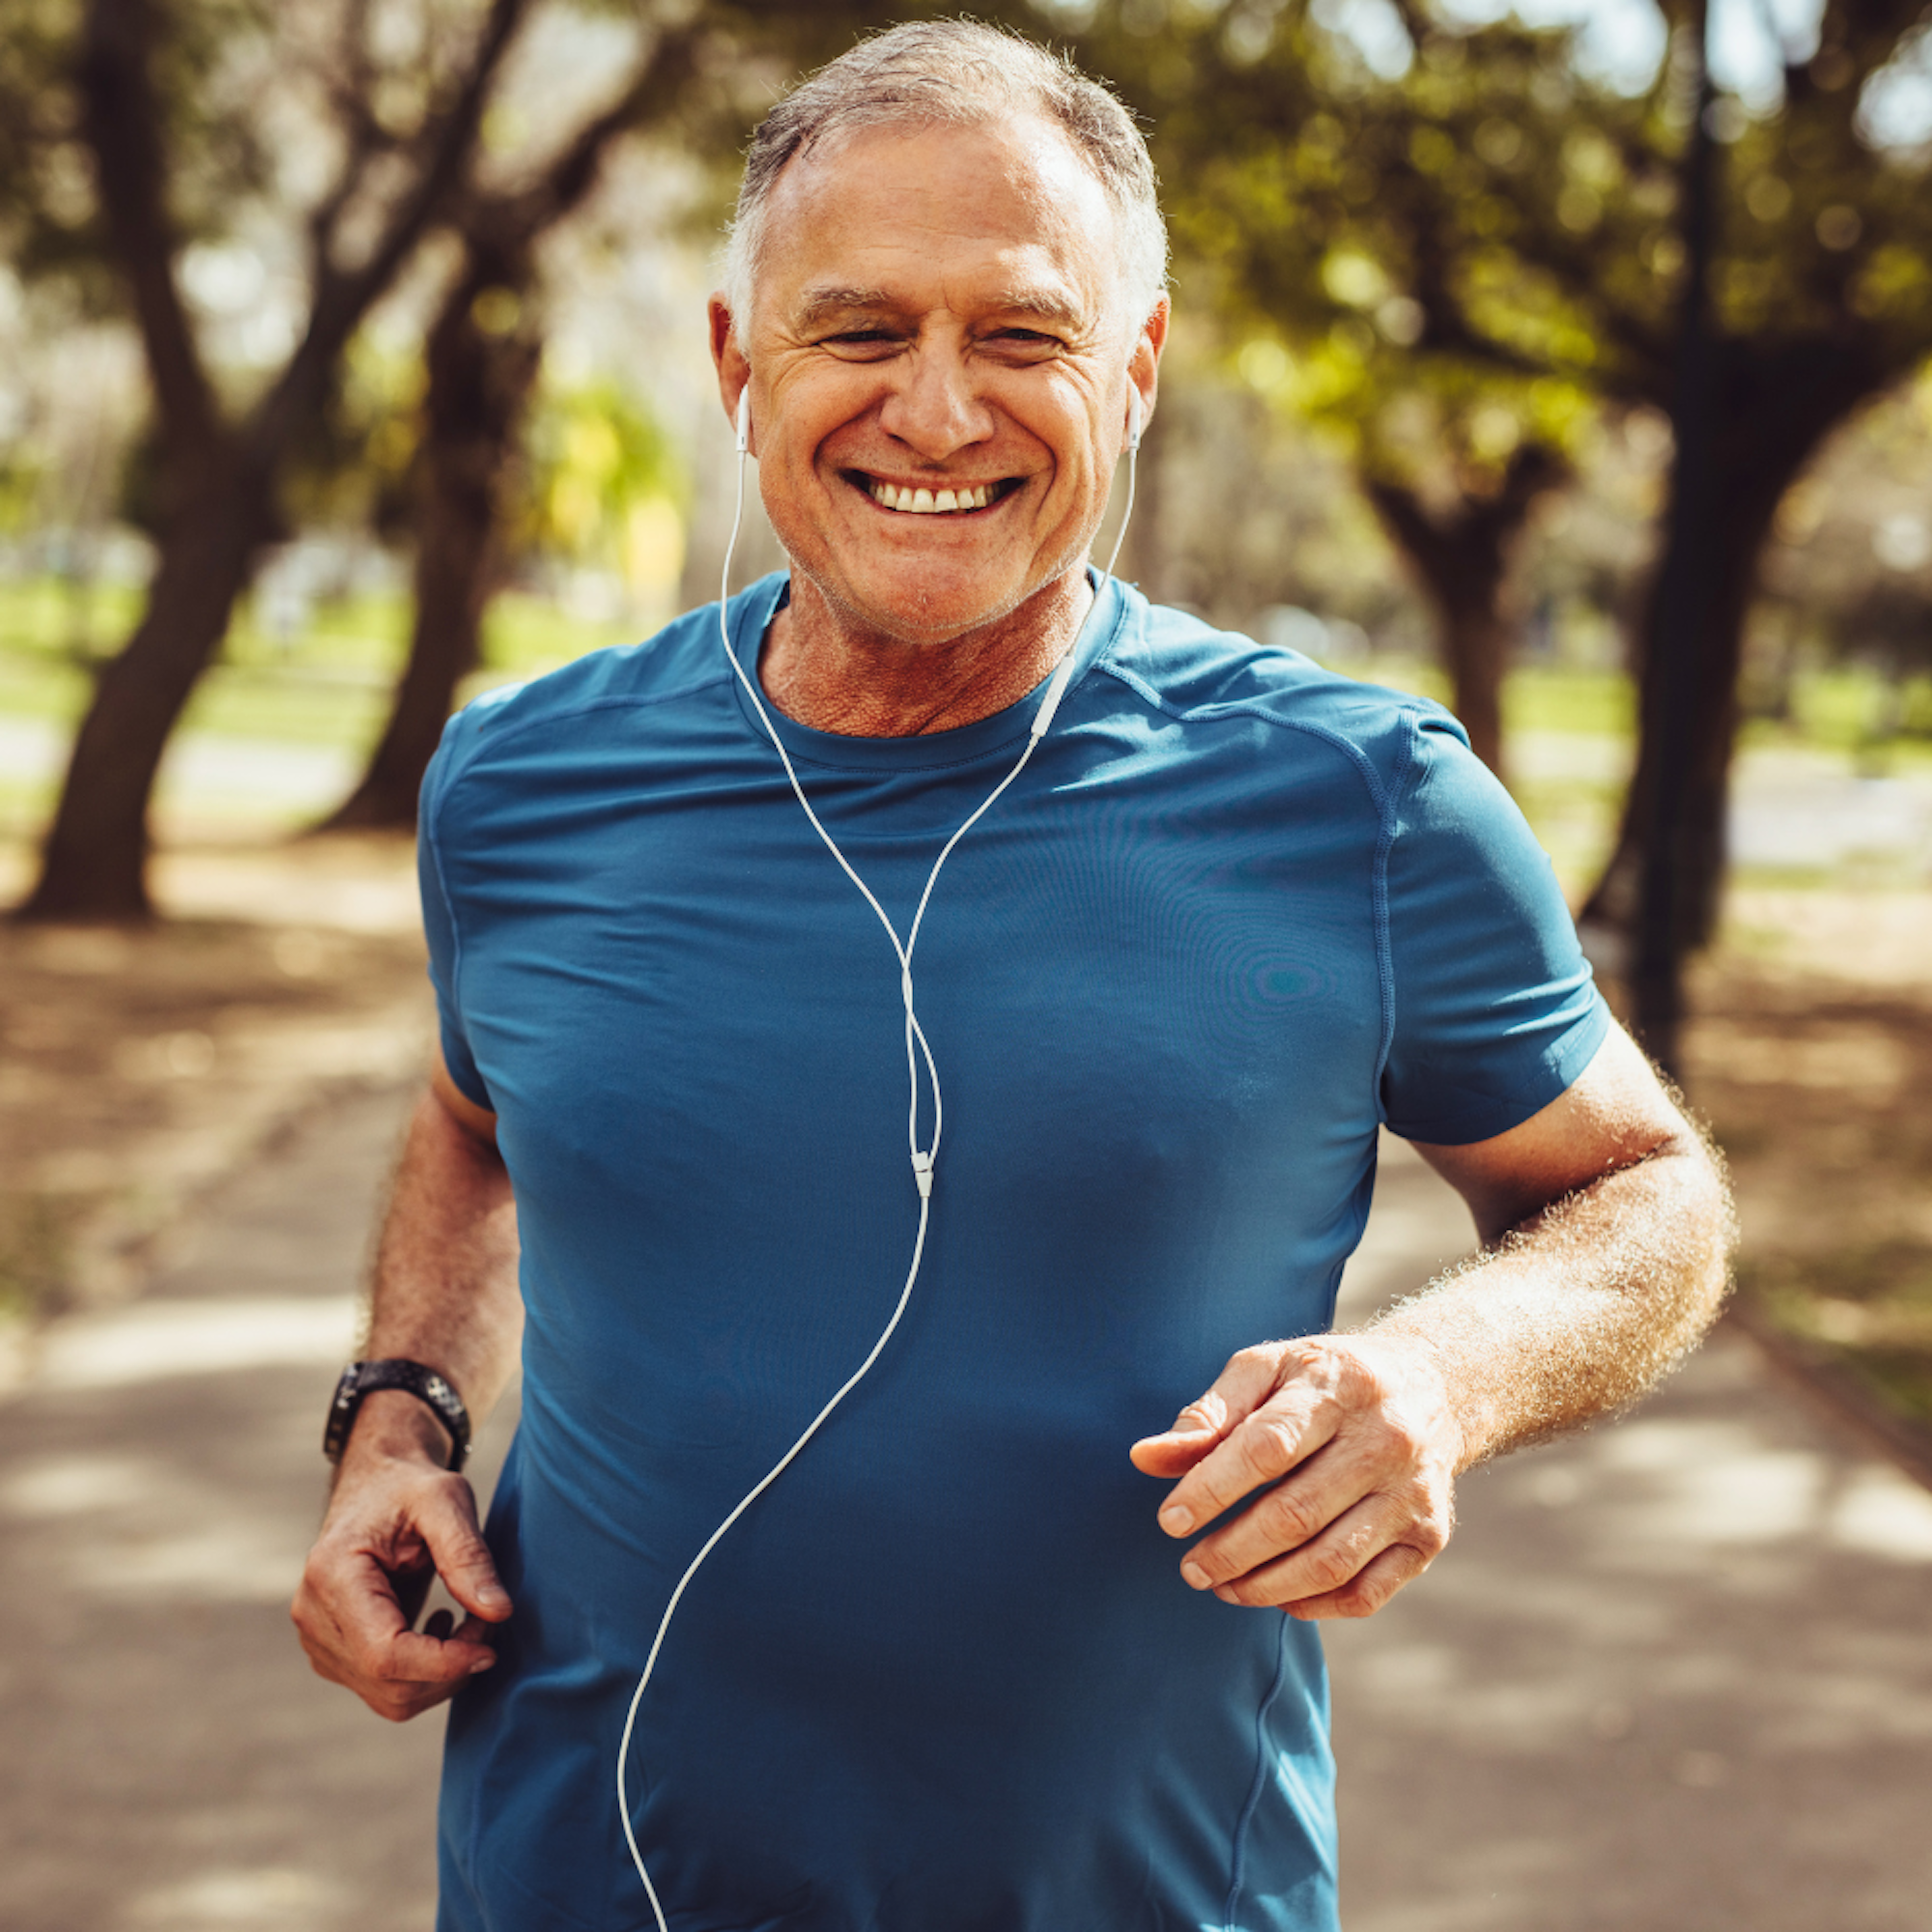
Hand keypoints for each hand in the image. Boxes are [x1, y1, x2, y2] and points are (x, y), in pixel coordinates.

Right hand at [291, 1397, 511, 1721]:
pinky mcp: (335, 1652)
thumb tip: (499, 1612)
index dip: (442, 1663)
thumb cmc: (410, 1486)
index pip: (384, 1654)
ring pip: (388, 1697)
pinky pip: (384, 1688)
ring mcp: (320, 1639)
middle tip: (488, 1622)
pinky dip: (425, 1672)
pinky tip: (441, 1626)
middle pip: (387, 1684)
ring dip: (442, 1674)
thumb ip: (468, 1555)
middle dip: (450, 1669)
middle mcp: (315, 1616)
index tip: (490, 1647)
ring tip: (469, 1621)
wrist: (376, 1484)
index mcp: (333, 1575)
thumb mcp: (446, 1499)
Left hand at [1129, 1333, 1461, 1619]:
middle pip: (1296, 1514)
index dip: (1211, 1489)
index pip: (1266, 1448)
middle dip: (1230, 1551)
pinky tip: (1277, 1596)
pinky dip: (1315, 1606)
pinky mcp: (1430, 1536)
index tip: (1169, 1520)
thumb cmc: (1324, 1380)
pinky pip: (1367, 1592)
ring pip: (1331, 1562)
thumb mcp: (1266, 1371)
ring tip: (1222, 1587)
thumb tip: (1145, 1458)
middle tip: (1191, 1568)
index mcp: (1336, 1388)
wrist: (1432, 1387)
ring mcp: (1413, 1494)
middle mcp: (1385, 1440)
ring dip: (1265, 1587)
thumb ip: (1208, 1414)